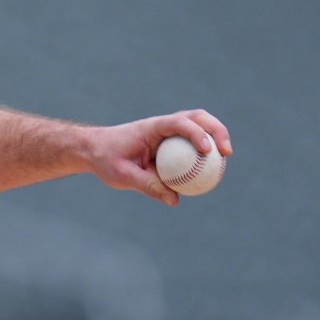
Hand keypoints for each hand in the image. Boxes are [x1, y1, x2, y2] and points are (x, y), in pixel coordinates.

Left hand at [86, 109, 231, 205]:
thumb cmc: (105, 159)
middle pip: (197, 118)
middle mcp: (162, 126)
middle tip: (227, 152)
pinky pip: (191, 144)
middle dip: (216, 130)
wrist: (92, 150)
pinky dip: (204, 152)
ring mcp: (167, 132)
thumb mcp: (122, 175)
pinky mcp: (169, 142)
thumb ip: (148, 186)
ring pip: (198, 127)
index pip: (179, 123)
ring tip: (226, 157)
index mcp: (151, 128)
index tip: (208, 151)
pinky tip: (211, 170)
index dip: (197, 133)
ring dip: (215, 137)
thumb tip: (174, 200)